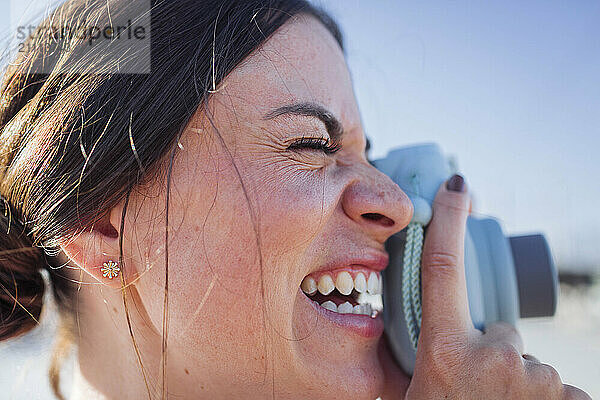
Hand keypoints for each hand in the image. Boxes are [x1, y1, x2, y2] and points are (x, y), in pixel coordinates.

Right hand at [402, 175, 590, 398]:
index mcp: (445, 353)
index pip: (442, 269)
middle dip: (493, 356)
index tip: (458, 186)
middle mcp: (495, 355)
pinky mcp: (572, 398)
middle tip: (477, 396)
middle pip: (500, 334)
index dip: (449, 221)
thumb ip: (416, 372)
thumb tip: (400, 360)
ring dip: (519, 386)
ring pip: (530, 367)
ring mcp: (539, 379)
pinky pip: (560, 390)